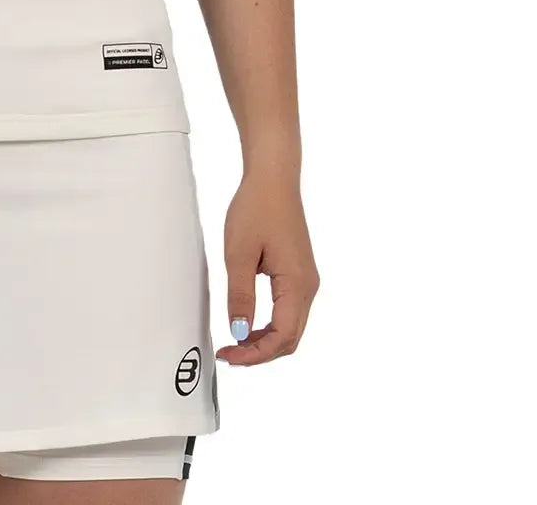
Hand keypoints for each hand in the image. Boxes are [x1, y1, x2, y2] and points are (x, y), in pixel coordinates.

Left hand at [215, 170, 318, 364]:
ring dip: (265, 341)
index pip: (282, 337)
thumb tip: (238, 332)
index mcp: (297, 285)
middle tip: (228, 356)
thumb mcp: (238, 254)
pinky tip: (247, 323)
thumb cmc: (256, 209)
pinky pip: (289, 311)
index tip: (228, 357)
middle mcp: (308, 288)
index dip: (255, 354)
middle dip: (260, 353)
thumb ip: (240, 296)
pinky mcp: (299, 274)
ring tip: (234, 343)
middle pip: (290, 338)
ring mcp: (306, 281)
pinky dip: (270, 325)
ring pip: (291, 328)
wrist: (273, 179)